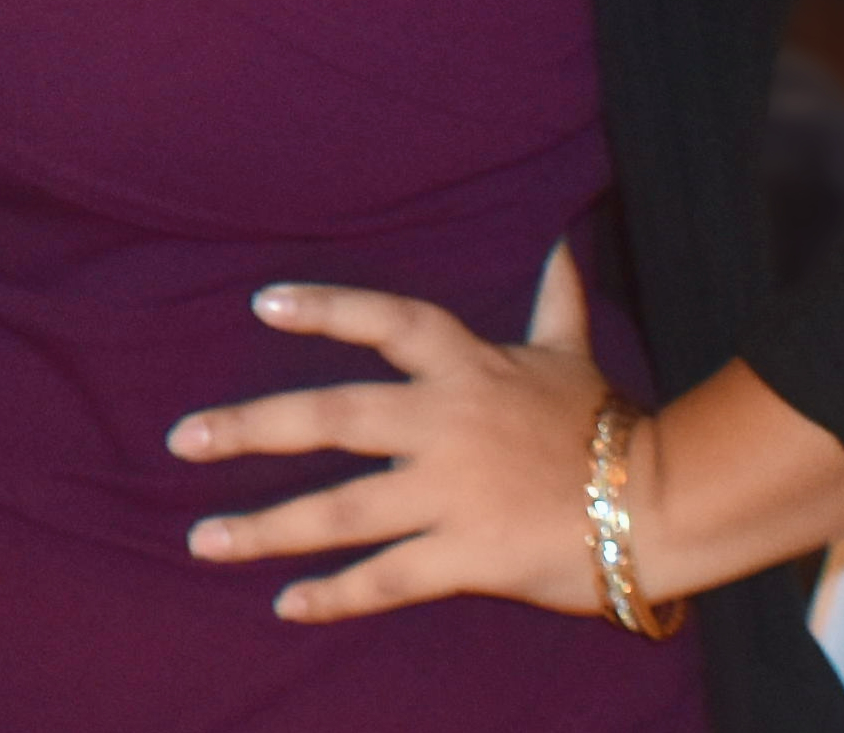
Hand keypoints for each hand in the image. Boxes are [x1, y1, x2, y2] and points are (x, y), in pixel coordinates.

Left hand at [166, 241, 647, 623]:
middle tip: (185, 436)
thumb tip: (562, 239)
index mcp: (466, 366)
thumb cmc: (607, 423)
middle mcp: (445, 422)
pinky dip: (333, 594)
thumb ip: (554, 298)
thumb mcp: (571, 351)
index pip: (386, 321)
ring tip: (203, 538)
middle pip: (332, 417)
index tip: (263, 302)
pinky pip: (385, 578)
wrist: (658, 501)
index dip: (325, 309)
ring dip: (266, 526)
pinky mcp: (464, 558)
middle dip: (252, 427)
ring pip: (340, 510)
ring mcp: (450, 493)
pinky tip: (285, 603)